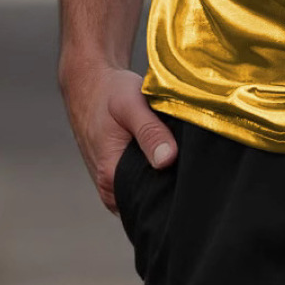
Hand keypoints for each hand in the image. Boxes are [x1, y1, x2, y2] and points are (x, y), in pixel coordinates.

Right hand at [59, 59, 177, 214]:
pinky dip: (157, 167)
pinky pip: (145, 179)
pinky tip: (167, 149)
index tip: (194, 169)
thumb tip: (168, 160)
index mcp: (111, 178)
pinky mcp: (120, 175)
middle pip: (152, 197)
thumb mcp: (131, 104)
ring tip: (178, 150)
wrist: (90, 85)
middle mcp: (111, 189)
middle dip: (173, 181)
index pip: (152, 199)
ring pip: (149, 188)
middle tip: (191, 156)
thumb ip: (149, 132)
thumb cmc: (110, 92)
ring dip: (165, 174)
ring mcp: (115, 184)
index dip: (176, 187)